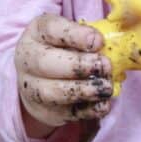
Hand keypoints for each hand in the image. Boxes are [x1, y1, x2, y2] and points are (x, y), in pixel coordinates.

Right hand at [14, 14, 112, 137]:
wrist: (39, 77)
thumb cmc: (62, 48)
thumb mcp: (70, 33)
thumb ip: (88, 35)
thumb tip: (112, 43)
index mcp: (37, 33)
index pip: (50, 29)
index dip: (75, 35)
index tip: (99, 41)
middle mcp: (28, 59)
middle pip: (46, 63)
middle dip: (79, 65)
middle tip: (106, 66)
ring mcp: (33, 87)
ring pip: (53, 92)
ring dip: (84, 90)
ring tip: (106, 87)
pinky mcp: (45, 111)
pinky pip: (65, 113)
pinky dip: (87, 110)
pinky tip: (103, 104)